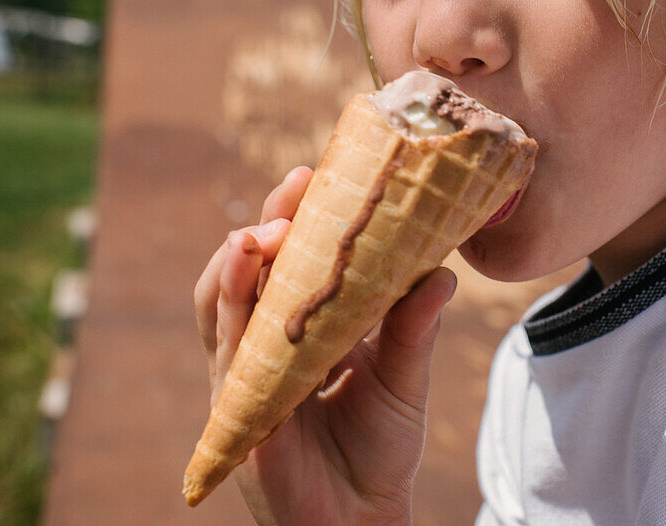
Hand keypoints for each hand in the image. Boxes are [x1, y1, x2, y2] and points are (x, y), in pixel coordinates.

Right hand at [194, 166, 456, 524]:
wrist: (363, 521)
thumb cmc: (380, 449)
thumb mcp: (405, 381)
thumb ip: (415, 330)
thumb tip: (442, 273)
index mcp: (310, 323)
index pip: (296, 257)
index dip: (301, 215)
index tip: (321, 173)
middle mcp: (271, 339)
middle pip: (254, 267)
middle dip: (269, 221)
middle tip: (297, 186)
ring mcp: (249, 369)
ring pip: (223, 301)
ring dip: (237, 259)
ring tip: (262, 231)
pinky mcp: (239, 403)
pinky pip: (226, 349)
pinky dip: (230, 306)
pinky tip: (243, 270)